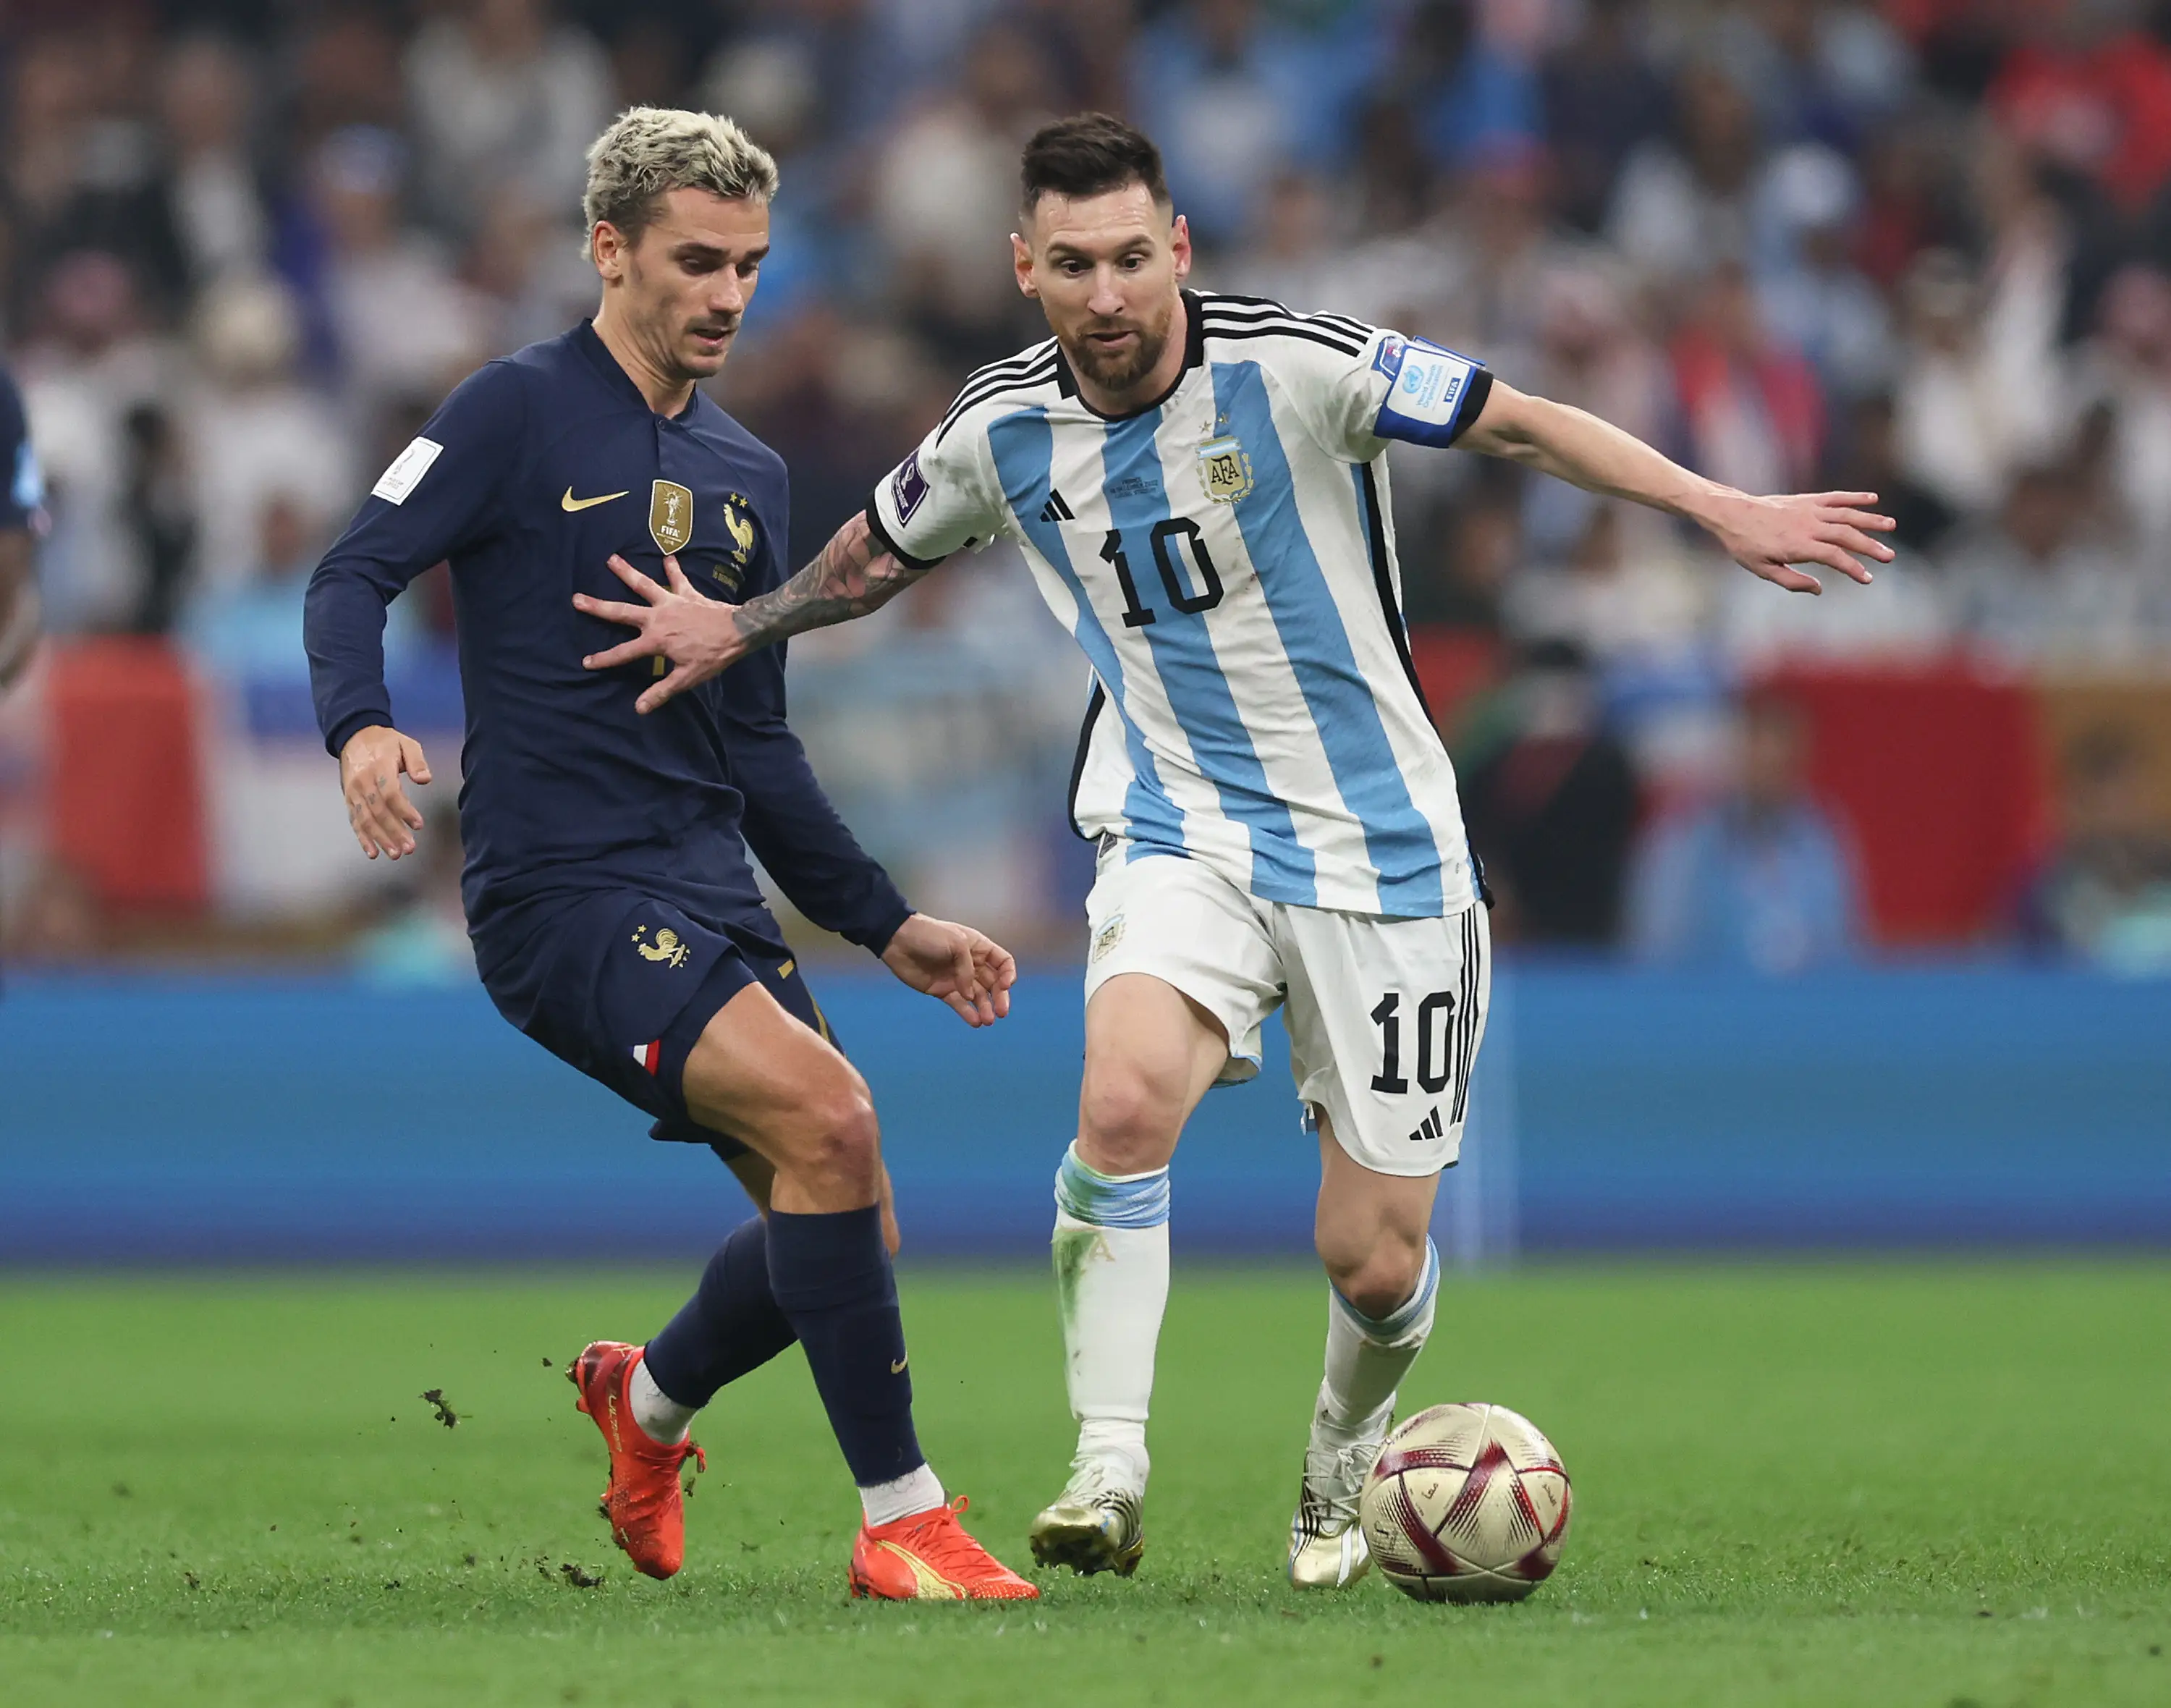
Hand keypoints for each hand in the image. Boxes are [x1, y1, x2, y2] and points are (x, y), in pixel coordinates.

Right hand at [340, 724, 432, 858]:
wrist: (355, 736)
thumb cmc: (384, 742)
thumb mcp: (406, 743)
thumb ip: (417, 761)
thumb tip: (425, 779)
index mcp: (379, 767)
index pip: (391, 794)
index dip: (404, 811)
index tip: (418, 825)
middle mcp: (363, 782)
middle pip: (378, 811)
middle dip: (394, 832)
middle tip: (409, 848)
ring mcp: (354, 792)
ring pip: (366, 819)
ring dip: (380, 839)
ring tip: (395, 854)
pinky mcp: (349, 799)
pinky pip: (355, 821)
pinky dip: (363, 838)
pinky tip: (372, 852)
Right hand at [572, 553, 747, 713]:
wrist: (739, 631)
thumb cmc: (713, 656)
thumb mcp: (687, 678)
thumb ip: (661, 691)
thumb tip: (639, 708)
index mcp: (655, 640)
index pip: (624, 653)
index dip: (604, 659)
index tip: (586, 662)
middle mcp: (658, 618)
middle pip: (622, 612)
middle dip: (598, 607)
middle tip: (577, 598)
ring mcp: (671, 602)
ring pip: (644, 585)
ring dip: (627, 572)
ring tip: (611, 559)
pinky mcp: (687, 594)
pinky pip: (678, 579)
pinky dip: (673, 568)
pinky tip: (668, 556)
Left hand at [879, 913, 1016, 1027]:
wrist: (898, 939)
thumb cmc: (929, 935)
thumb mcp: (956, 943)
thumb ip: (967, 969)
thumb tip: (969, 995)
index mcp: (978, 948)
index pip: (1003, 962)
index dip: (1008, 974)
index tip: (1005, 985)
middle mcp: (971, 964)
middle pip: (993, 983)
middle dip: (999, 997)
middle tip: (1001, 1012)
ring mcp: (957, 978)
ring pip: (977, 996)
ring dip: (985, 1008)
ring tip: (988, 1020)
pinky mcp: (942, 990)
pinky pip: (959, 1004)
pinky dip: (967, 1013)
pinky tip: (975, 1022)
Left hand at [1695, 489, 1895, 594]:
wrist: (1732, 514)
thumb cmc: (1746, 546)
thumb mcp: (1763, 570)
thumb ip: (1792, 581)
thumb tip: (1819, 590)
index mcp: (1799, 545)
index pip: (1834, 556)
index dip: (1853, 568)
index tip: (1867, 578)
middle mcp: (1808, 525)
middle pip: (1846, 535)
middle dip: (1870, 546)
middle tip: (1889, 556)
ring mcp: (1809, 510)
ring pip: (1846, 514)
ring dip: (1870, 520)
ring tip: (1891, 526)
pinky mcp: (1807, 500)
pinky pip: (1835, 497)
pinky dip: (1855, 497)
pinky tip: (1872, 499)